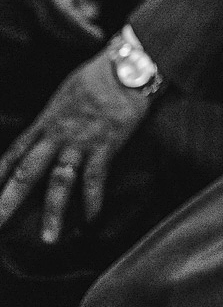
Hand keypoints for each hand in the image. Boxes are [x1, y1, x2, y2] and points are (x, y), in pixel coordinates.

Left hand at [0, 53, 150, 242]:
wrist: (126, 67)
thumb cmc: (100, 73)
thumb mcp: (67, 91)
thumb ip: (59, 113)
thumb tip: (55, 126)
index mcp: (46, 121)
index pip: (13, 154)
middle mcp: (57, 135)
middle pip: (25, 173)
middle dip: (7, 201)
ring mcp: (80, 142)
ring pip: (59, 182)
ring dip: (52, 212)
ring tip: (49, 239)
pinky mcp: (106, 146)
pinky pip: (95, 179)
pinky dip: (93, 202)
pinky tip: (92, 222)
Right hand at [31, 0, 109, 40]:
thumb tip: (90, 16)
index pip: (62, 12)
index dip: (80, 28)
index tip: (98, 37)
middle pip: (52, 19)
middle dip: (73, 34)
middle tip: (95, 43)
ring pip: (50, 17)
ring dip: (68, 31)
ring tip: (90, 38)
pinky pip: (53, 9)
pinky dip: (66, 21)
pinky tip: (82, 25)